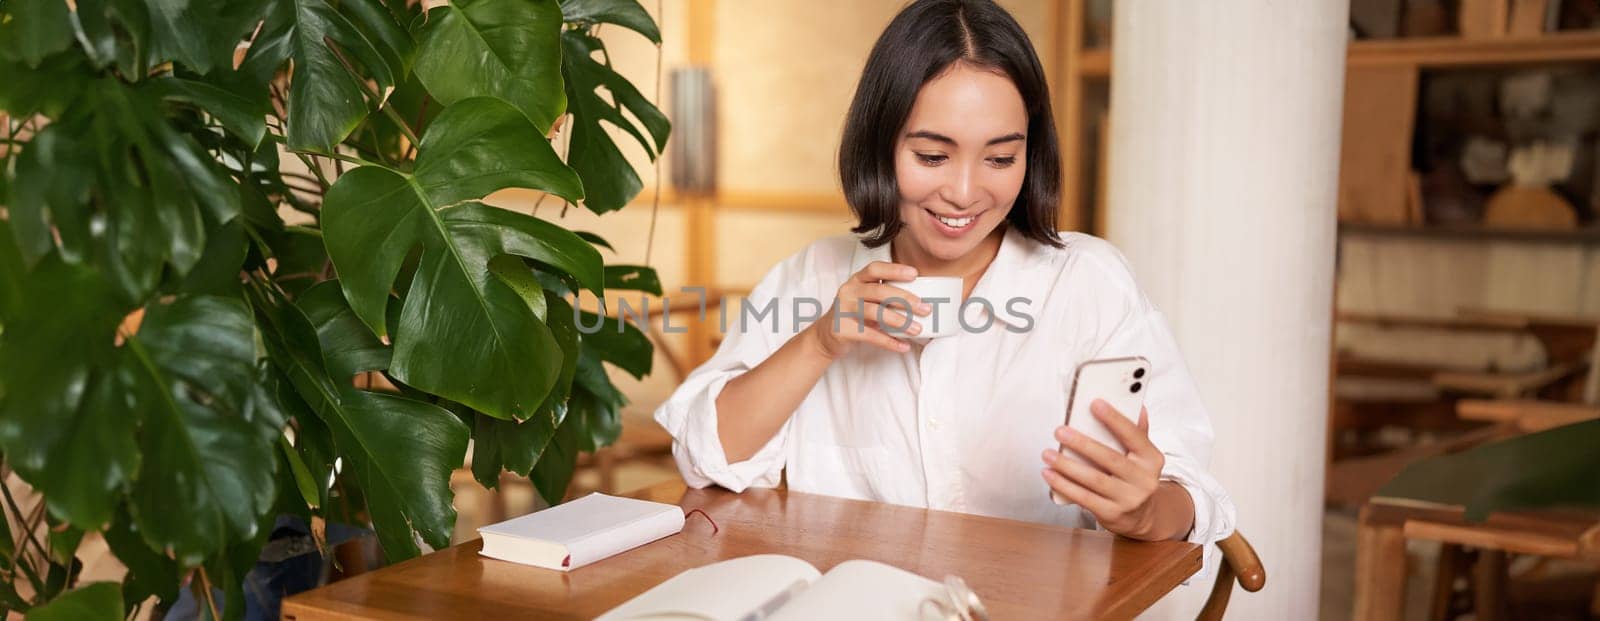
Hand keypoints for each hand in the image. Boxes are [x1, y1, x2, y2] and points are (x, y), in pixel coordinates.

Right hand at [809, 261, 931, 358]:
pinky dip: (889, 342)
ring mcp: (844, 310)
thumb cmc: (853, 314)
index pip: (875, 268)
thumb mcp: (865, 299)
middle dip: (905, 299)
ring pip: (875, 312)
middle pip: (880, 291)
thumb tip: (920, 303)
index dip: (895, 270)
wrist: (825, 336)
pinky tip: (903, 346)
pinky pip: (870, 335)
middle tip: (925, 308)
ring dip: (899, 321)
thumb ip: (884, 296)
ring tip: (917, 329)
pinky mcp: (842, 329)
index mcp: (856, 280)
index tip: (914, 274)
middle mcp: (849, 291)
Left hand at [1040, 400, 1167, 539]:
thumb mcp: (1142, 456)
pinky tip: (1049, 474)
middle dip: (1082, 444)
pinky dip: (1063, 485)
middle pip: (1109, 458)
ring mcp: (1128, 499)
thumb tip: (1137, 405)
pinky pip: (1084, 497)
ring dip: (1067, 465)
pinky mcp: (1112, 514)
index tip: (1095, 404)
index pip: (1133, 435)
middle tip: (1060, 431)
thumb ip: (1137, 432)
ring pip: (1093, 480)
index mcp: (1151, 459)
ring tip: (1048, 454)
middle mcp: (1143, 480)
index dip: (1114, 419)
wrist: (1142, 517)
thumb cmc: (1135, 478)